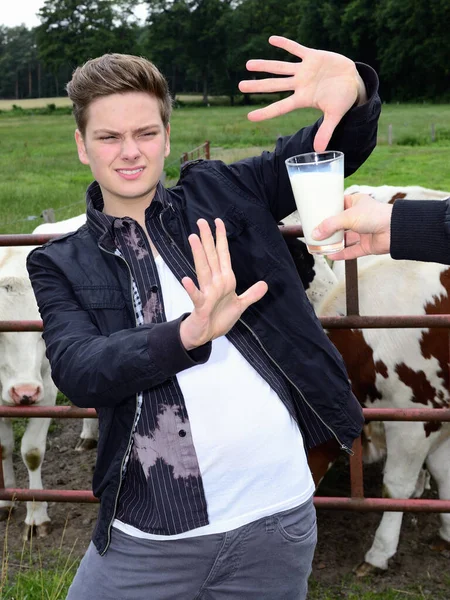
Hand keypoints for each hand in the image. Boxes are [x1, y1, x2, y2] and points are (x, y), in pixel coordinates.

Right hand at [180, 218, 267, 349]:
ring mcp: (207, 293)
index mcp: (225, 280)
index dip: (221, 239)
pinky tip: (186, 279)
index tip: (218, 222)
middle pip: (211, 257)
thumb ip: (252, 295)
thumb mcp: (240, 306)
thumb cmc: (218, 319)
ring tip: (194, 238)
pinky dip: (192, 288)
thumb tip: (265, 284)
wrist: (204, 335)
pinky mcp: (201, 306)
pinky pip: (197, 296)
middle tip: (201, 221)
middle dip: (207, 239)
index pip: (223, 255)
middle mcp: (215, 283)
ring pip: (203, 270)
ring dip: (199, 255)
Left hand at [238, 36, 366, 151]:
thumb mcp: (335, 115)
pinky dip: (285, 44)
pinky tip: (271, 40)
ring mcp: (304, 70)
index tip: (250, 117)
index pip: (280, 107)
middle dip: (258, 86)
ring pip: (280, 67)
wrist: (353, 82)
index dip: (266, 112)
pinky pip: (296, 49)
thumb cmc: (342, 100)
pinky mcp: (313, 57)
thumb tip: (319, 151)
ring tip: (248, 65)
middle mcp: (300, 85)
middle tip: (240, 86)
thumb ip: (325, 131)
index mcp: (303, 99)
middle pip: (274, 85)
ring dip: (265, 65)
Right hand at [311, 193, 392, 259]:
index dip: (328, 209)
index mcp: (356, 203)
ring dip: (333, 243)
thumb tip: (315, 234)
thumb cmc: (375, 215)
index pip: (339, 205)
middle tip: (314, 233)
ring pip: (345, 239)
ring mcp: (363, 232)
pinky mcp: (367, 245)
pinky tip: (330, 256)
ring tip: (319, 247)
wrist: (395, 229)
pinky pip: (351, 251)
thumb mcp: (347, 216)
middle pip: (339, 224)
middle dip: (328, 230)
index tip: (315, 214)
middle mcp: (359, 217)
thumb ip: (330, 225)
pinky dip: (341, 254)